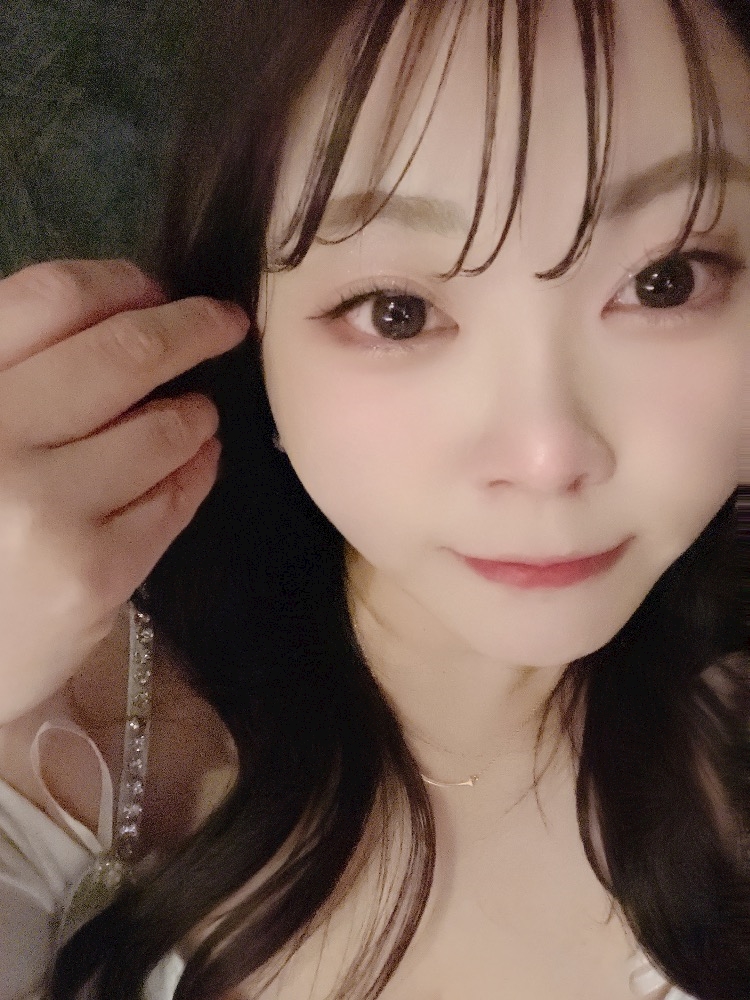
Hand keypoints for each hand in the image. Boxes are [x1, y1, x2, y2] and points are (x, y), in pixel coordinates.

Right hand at [0, 259, 247, 724]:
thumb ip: (18, 370)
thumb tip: (128, 310)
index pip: (50, 297)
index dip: (119, 284)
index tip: (155, 289)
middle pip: (124, 352)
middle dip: (191, 328)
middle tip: (222, 324)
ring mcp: (46, 507)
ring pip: (165, 427)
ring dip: (195, 411)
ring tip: (196, 414)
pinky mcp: (96, 569)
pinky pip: (176, 497)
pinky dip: (198, 468)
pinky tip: (195, 461)